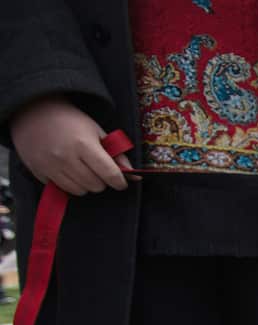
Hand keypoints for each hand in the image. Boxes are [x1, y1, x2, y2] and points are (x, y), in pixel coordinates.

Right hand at [10, 96, 131, 194]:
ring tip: (82, 169)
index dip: (120, 181)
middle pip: (96, 186)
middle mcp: (66, 157)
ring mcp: (50, 165)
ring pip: (80, 191)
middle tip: (97, 170)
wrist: (34, 111)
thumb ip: (116, 153)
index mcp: (84, 144)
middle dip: (102, 181)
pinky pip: (61, 189)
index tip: (121, 182)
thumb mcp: (97, 131)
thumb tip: (133, 174)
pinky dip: (68, 184)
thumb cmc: (70, 121)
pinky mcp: (38, 171)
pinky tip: (66, 170)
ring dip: (86, 184)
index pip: (109, 174)